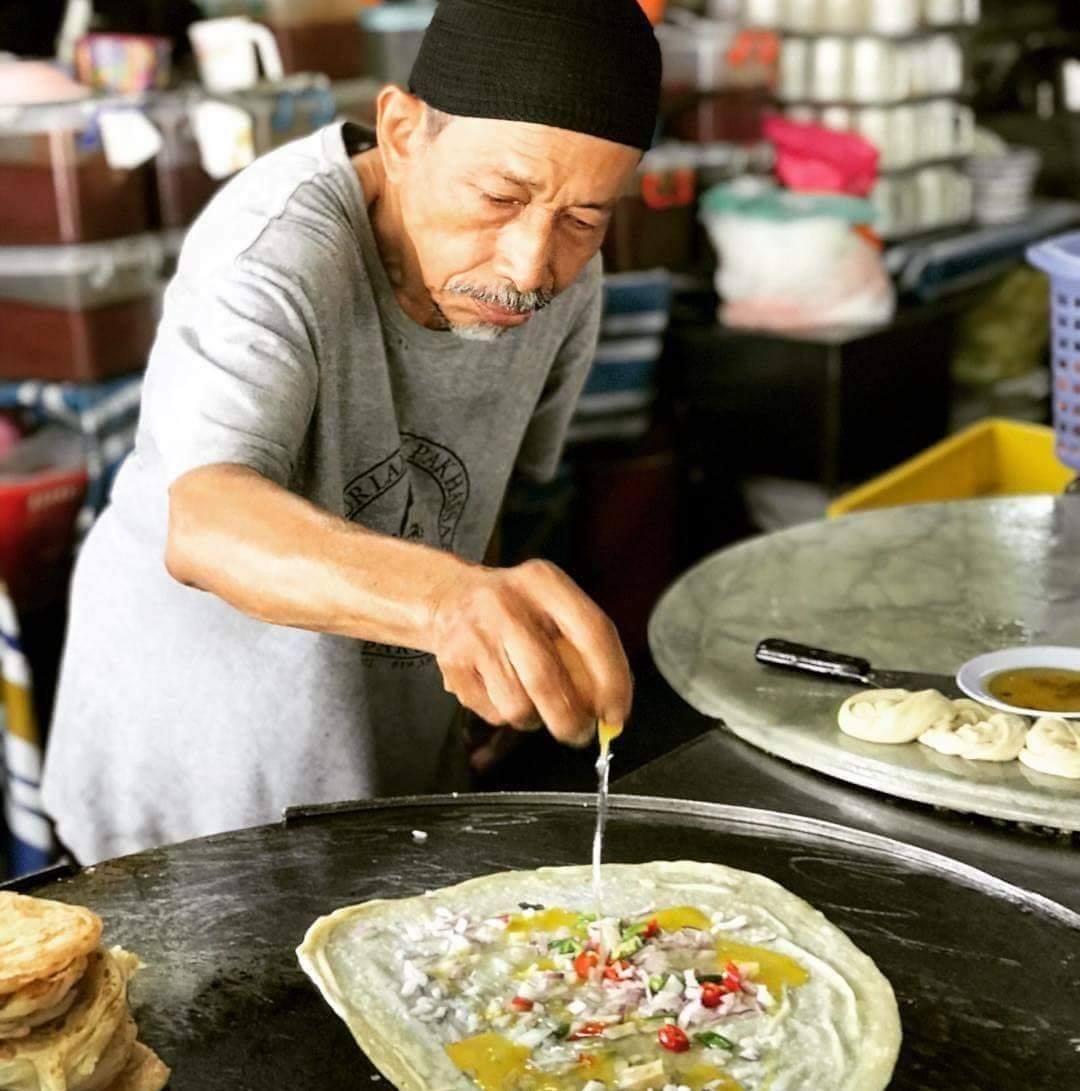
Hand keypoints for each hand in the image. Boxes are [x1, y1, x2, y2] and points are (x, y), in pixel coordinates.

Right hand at [427, 559, 631, 746]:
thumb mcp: (553, 605)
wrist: (450, 597)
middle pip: (547, 680)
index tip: (617, 713)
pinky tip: (503, 691)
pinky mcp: (452, 663)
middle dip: (570, 719)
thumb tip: (612, 709)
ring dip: (534, 719)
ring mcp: (474, 635)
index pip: (592, 632)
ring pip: (518, 706)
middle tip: (580, 733)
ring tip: (534, 704)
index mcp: (544, 583)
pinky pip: (492, 713)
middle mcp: (506, 605)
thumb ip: (586, 648)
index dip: (612, 680)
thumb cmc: (517, 610)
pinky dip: (506, 715)